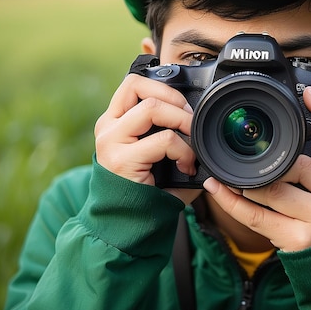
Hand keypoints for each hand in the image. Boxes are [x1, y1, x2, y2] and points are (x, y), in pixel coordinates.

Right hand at [94, 74, 201, 203]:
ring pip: (151, 109)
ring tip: (192, 140)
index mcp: (114, 122)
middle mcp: (108, 128)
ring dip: (181, 121)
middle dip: (174, 99)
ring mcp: (111, 142)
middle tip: (191, 120)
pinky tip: (186, 166)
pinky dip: (183, 151)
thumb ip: (167, 132)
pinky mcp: (122, 160)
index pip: (133, 83)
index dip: (162, 87)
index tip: (183, 106)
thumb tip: (202, 119)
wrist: (126, 226)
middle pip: (139, 87)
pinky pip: (163, 140)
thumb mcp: (156, 153)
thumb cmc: (148, 190)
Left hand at [203, 86, 310, 251]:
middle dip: (271, 162)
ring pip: (272, 188)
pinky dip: (230, 200)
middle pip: (297, 164)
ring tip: (229, 174)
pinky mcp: (298, 239)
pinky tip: (217, 187)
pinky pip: (256, 214)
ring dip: (247, 181)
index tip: (309, 93)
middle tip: (249, 157)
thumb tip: (300, 128)